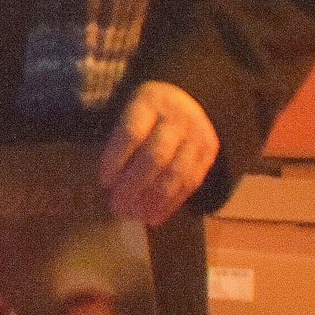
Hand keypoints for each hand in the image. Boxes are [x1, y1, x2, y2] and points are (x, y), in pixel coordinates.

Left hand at [98, 80, 218, 224]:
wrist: (187, 98)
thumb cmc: (145, 110)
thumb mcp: (126, 108)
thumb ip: (117, 137)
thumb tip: (106, 180)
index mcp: (149, 102)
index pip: (131, 132)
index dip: (117, 158)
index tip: (104, 181)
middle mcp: (177, 118)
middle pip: (155, 156)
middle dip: (134, 185)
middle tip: (117, 206)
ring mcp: (197, 136)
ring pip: (177, 173)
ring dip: (155, 200)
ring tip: (136, 217)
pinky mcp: (210, 153)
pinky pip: (192, 182)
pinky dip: (172, 203)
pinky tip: (155, 217)